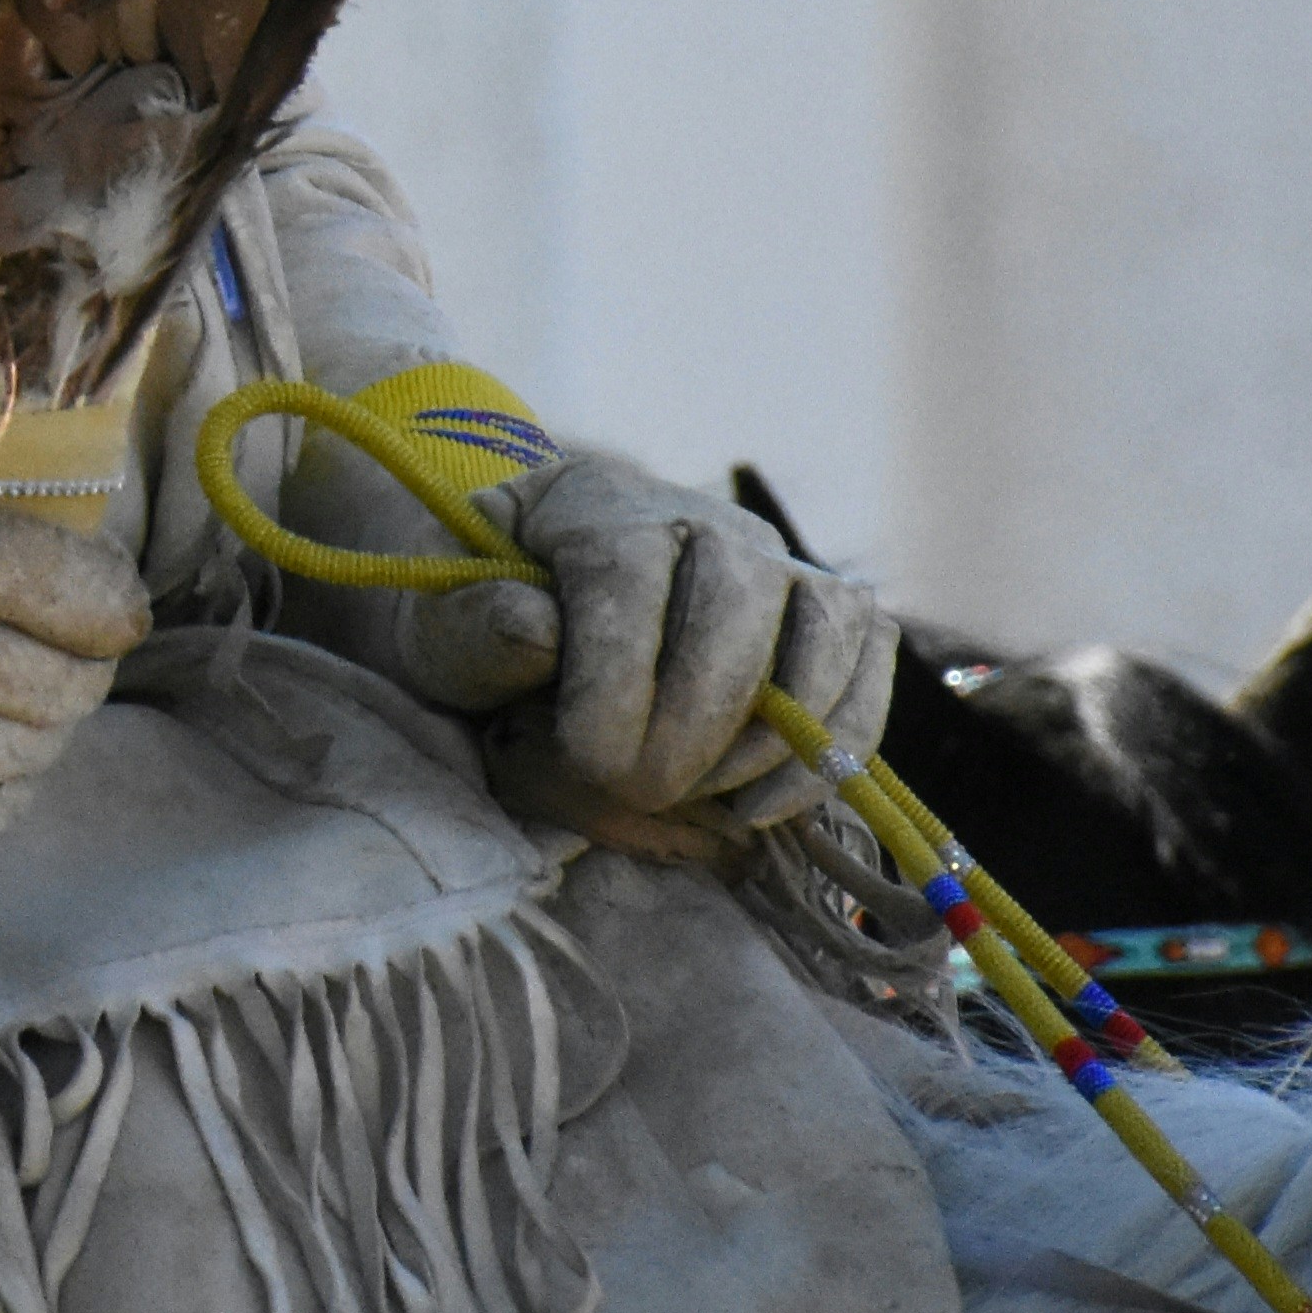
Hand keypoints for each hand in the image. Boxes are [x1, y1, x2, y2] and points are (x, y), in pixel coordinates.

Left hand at [404, 448, 889, 822]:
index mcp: (600, 506)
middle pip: (734, 606)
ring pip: (818, 630)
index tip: (588, 761)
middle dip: (689, 722)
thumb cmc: (490, 621)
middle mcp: (705, 519)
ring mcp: (779, 563)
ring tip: (701, 797)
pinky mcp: (830, 613)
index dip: (617, 682)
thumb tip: (535, 626)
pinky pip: (866, 668)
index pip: (630, 579)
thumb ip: (473, 625)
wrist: (542, 601)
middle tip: (638, 791)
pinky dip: (834, 745)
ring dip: (770, 735)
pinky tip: (762, 806)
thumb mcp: (445, 623)